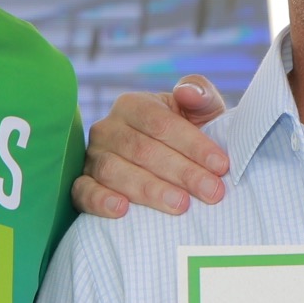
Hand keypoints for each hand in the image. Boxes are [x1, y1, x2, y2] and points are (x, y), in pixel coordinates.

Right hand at [71, 77, 230, 217]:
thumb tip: (187, 92)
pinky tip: (122, 210)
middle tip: (212, 192)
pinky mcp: (82, 184)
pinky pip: (83, 191)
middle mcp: (107, 128)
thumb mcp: (200, 113)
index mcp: (133, 105)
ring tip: (181, 205)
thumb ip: (200, 95)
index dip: (193, 145)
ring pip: (115, 171)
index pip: (161, 123)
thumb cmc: (187, 137)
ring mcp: (92, 157)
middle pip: (142, 150)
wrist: (169, 164)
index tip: (221, 166)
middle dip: (182, 172)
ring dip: (150, 190)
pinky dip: (100, 200)